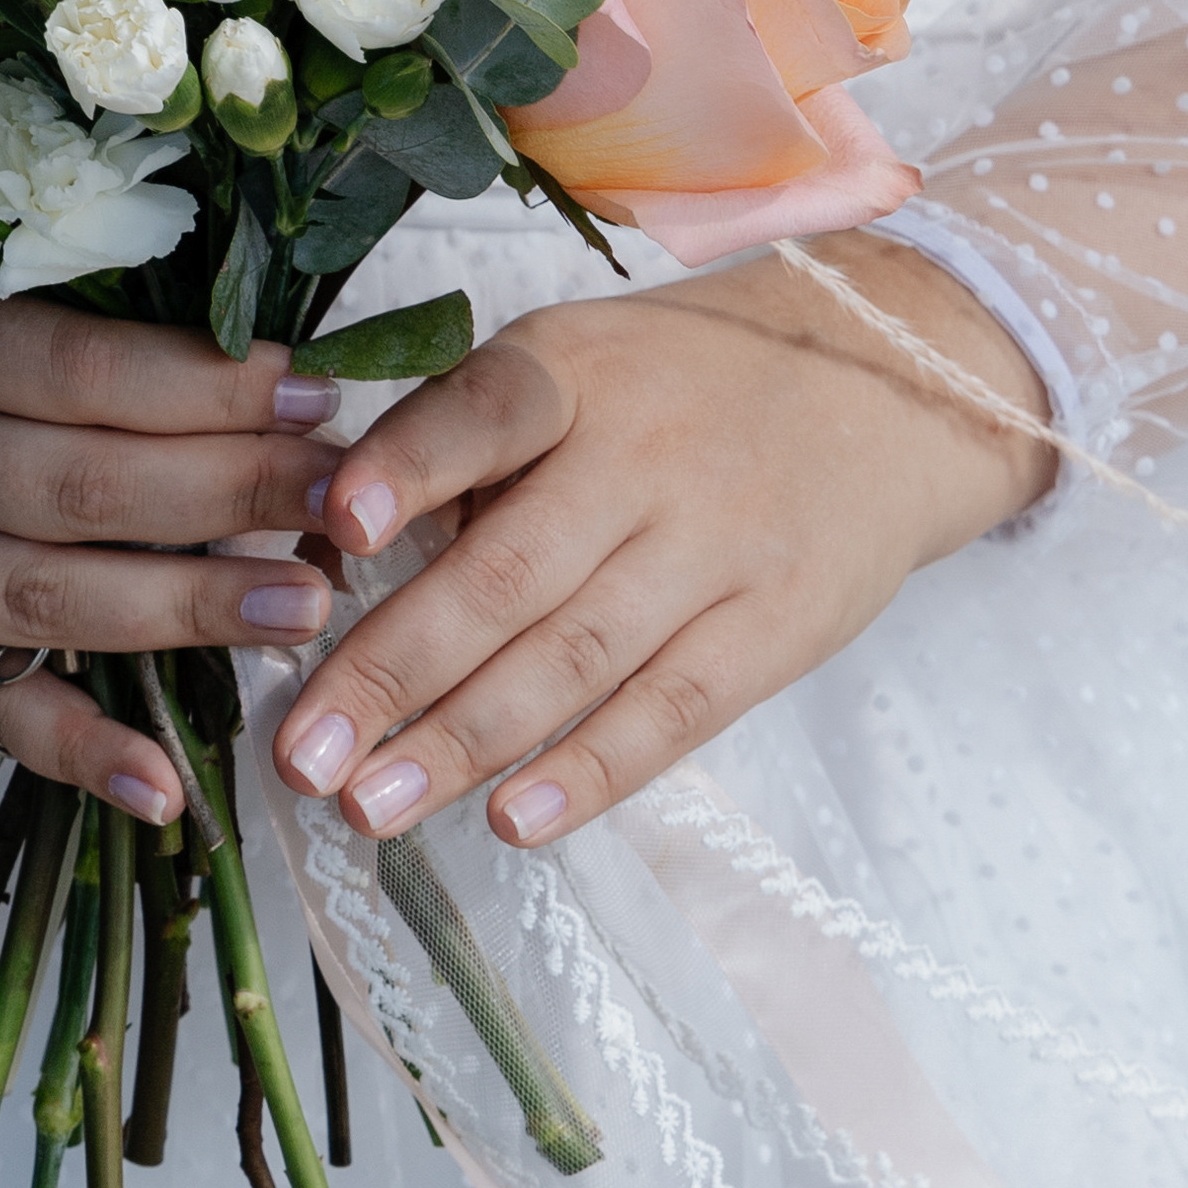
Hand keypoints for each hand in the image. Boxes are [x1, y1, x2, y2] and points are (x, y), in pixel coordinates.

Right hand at [0, 173, 342, 821]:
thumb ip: (21, 260)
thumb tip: (220, 270)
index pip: (74, 372)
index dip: (202, 386)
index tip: (314, 385)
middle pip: (80, 490)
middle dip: (229, 496)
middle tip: (352, 498)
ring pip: (42, 603)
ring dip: (184, 614)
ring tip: (308, 608)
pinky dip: (68, 750)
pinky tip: (165, 788)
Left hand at [271, 233, 1053, 847]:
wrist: (887, 386)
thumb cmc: (679, 387)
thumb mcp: (575, 369)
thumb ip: (466, 450)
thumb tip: (331, 556)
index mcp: (572, 372)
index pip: (486, 410)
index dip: (412, 465)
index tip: (339, 522)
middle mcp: (643, 452)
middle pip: (510, 570)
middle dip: (394, 669)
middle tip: (300, 752)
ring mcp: (718, 542)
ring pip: (575, 657)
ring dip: (464, 742)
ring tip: (369, 805)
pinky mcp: (779, 623)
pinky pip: (674, 709)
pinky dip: (591, 771)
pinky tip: (511, 818)